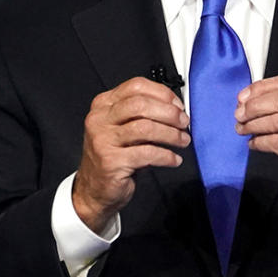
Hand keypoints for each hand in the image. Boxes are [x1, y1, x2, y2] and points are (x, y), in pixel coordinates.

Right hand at [72, 77, 189, 232]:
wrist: (94, 190)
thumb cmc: (114, 157)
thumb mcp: (123, 129)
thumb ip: (143, 115)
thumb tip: (176, 109)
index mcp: (103, 105)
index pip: (135, 86)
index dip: (162, 93)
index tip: (178, 105)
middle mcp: (100, 119)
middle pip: (141, 104)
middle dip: (169, 113)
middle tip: (184, 122)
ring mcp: (103, 140)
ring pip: (146, 128)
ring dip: (171, 134)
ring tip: (183, 141)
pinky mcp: (111, 161)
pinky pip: (147, 153)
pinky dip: (166, 156)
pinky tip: (173, 159)